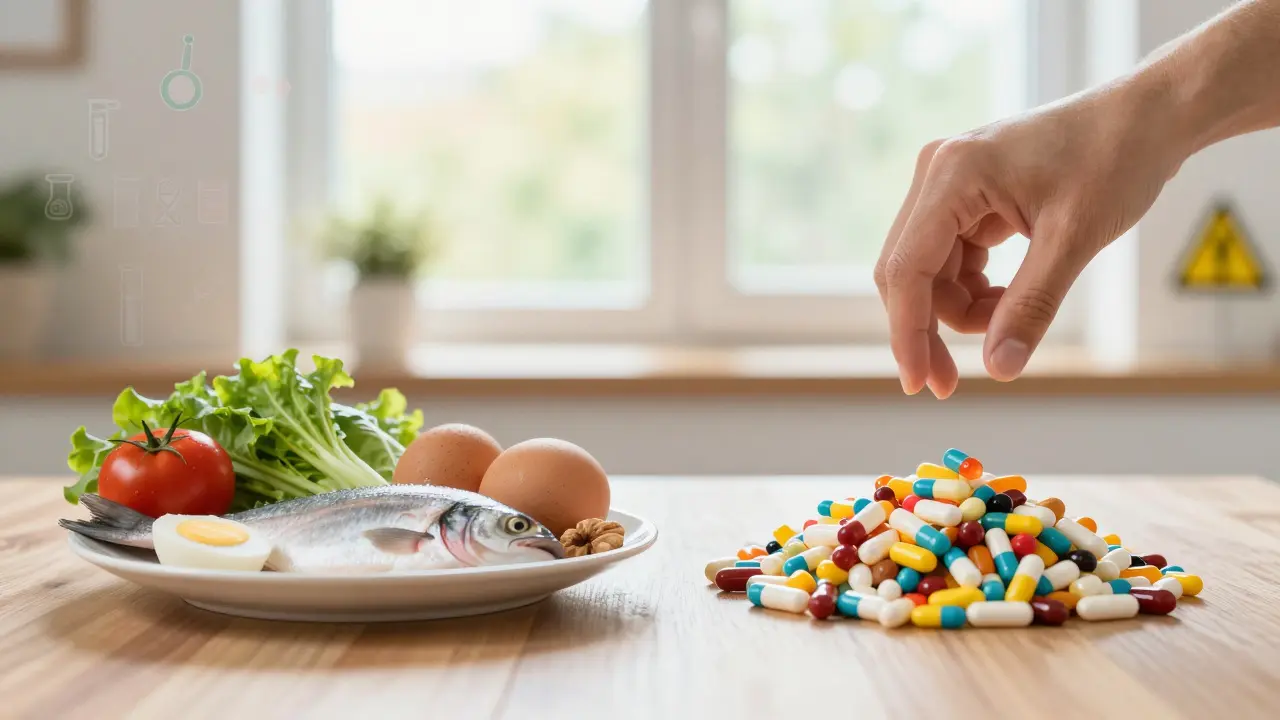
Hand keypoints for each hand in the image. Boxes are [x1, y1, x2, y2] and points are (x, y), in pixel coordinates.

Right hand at [873, 74, 1186, 397]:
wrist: (1145, 118)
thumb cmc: (1115, 159)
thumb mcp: (1074, 239)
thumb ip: (1030, 305)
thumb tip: (998, 369)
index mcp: (952, 174)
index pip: (907, 268)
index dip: (907, 332)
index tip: (918, 383)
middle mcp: (937, 174)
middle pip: (908, 273)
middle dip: (931, 328)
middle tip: (953, 382)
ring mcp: (948, 184)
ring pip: (929, 272)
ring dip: (962, 309)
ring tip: (1014, 316)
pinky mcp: (964, 196)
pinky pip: (951, 259)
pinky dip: (975, 290)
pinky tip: (1011, 294)